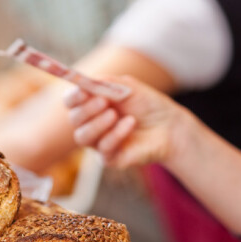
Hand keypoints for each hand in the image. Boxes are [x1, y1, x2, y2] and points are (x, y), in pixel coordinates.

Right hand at [64, 75, 199, 167]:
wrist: (170, 126)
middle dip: (87, 110)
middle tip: (104, 102)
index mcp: (92, 104)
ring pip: (82, 137)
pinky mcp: (110, 158)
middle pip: (74, 119)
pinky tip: (130, 124)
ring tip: (115, 115)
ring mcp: (99, 143)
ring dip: (97, 124)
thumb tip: (85, 83)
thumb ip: (107, 83)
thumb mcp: (129, 87)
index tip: (83, 91)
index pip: (71, 102)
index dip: (73, 97)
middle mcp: (91, 124)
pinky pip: (103, 149)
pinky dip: (115, 135)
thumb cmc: (148, 105)